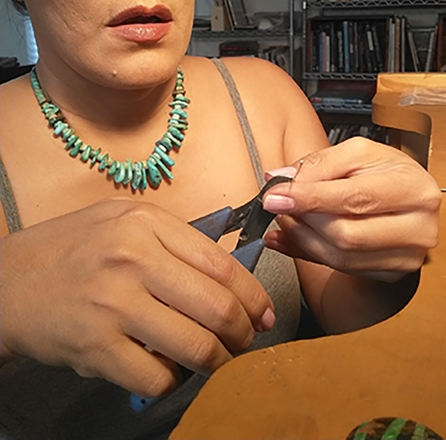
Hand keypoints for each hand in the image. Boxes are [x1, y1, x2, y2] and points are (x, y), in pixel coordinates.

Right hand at [0, 198, 273, 396]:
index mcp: (146, 225)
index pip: (221, 264)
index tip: (265, 314)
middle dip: (244, 334)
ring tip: (217, 360)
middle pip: (218, 308)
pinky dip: (174, 379)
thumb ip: (174, 240)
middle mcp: (134, 260)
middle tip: (246, 342)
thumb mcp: (123, 221)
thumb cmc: (73, 247)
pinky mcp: (97, 348)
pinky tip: (169, 369)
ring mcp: (115, 306)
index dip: (254, 296)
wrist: (10, 281)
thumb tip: (230, 273)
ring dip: (218, 361)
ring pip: (196, 347)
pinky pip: (159, 377)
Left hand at [262, 137, 440, 281]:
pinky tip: (293, 237)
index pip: (354, 198)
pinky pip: (340, 269)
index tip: (275, 196)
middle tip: (281, 205)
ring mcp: (407, 256)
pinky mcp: (392, 274)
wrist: (409, 199)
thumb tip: (279, 179)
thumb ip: (318, 163)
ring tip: (288, 218)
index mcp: (413, 189)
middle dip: (304, 220)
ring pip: (340, 258)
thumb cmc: (386, 173)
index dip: (310, 199)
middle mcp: (418, 228)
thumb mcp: (357, 153)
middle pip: (346, 235)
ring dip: (302, 238)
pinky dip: (308, 253)